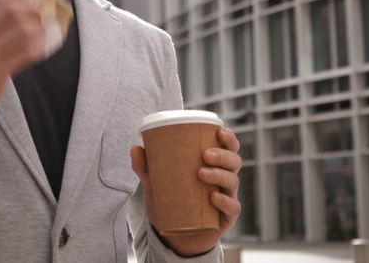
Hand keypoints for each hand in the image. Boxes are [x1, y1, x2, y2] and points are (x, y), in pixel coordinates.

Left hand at [130, 128, 241, 256]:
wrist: (175, 238)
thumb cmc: (172, 204)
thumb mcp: (157, 185)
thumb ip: (146, 168)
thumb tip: (135, 148)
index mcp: (213, 166)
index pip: (228, 149)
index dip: (229, 139)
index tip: (220, 131)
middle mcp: (224, 180)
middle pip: (234, 162)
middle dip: (223, 155)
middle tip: (205, 155)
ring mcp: (227, 198)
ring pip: (233, 181)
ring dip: (220, 174)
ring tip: (201, 173)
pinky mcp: (226, 218)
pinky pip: (232, 207)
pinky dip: (225, 201)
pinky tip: (212, 197)